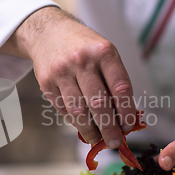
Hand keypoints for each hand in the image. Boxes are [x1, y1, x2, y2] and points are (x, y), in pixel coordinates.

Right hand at [0, 6, 135, 147]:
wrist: (48, 32)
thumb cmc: (83, 46)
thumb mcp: (104, 53)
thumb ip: (114, 81)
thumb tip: (123, 118)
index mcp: (103, 52)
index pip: (120, 88)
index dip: (127, 112)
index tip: (129, 127)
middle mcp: (82, 60)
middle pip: (99, 104)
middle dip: (109, 128)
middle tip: (115, 142)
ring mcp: (61, 71)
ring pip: (78, 111)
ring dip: (90, 130)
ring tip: (98, 139)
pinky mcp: (46, 82)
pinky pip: (63, 109)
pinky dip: (74, 121)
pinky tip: (82, 125)